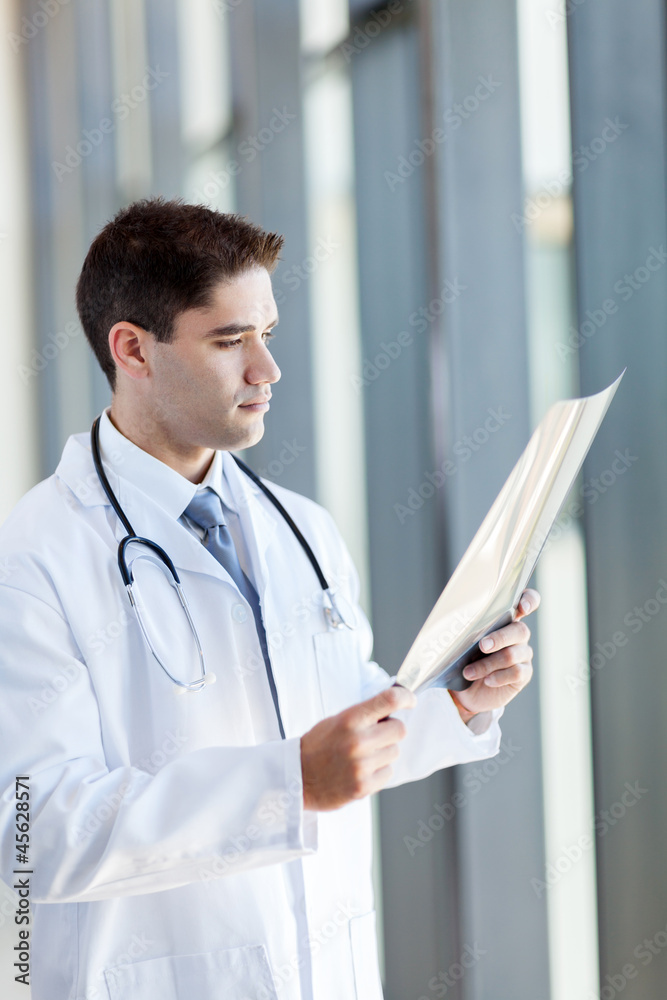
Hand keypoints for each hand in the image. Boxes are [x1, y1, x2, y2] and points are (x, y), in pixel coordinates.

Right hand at [300, 685, 416, 810]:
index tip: (410, 700)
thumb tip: (394, 705)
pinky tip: (361, 770)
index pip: (389, 700)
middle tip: (377, 735)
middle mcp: (357, 741)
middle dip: (391, 730)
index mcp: (349, 720)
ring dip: (384, 752)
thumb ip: (364, 714)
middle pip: (399, 729)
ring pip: (394, 752)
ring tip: (362, 756)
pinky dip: (379, 771)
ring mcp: (361, 766)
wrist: (296, 777)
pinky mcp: (363, 786)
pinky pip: (388, 773)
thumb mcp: (336, 720)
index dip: (405, 697)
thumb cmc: (317, 746)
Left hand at [449, 588, 540, 722]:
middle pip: (520, 630)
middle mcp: (518, 634)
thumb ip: (466, 628)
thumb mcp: (463, 640)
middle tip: (482, 646)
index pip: (527, 601)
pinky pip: (517, 672)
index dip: (529, 601)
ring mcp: (523, 654)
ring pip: (512, 654)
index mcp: (505, 618)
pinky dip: (499, 676)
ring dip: (488, 663)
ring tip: (469, 672)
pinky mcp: (524, 673)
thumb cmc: (465, 657)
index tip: (521, 607)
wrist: (467, 690)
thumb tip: (452, 620)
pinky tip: (487, 680)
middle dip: (500, 638)